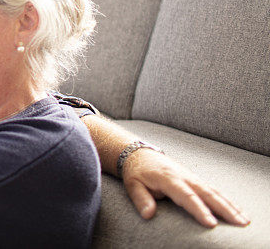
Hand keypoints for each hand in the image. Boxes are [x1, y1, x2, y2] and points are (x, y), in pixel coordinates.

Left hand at [122, 148, 249, 227]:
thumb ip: (141, 200)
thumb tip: (148, 215)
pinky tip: (237, 210)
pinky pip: (213, 190)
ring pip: (214, 191)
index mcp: (168, 179)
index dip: (199, 210)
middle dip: (224, 209)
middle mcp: (184, 177)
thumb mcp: (133, 185)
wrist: (140, 153)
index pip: (186, 196)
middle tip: (239, 223)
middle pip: (207, 194)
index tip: (211, 223)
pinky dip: (227, 200)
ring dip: (230, 205)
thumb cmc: (137, 172)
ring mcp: (191, 177)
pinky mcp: (195, 179)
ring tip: (244, 220)